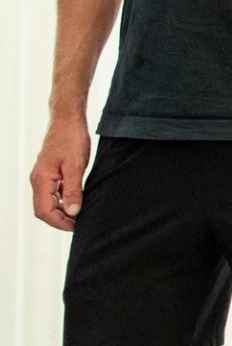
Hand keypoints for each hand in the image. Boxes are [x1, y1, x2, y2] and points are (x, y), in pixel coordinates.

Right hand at [30, 114, 90, 230]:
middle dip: (60, 219)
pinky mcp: (49, 172)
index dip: (59, 222)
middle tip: (80, 223)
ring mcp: (43, 176)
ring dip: (61, 210)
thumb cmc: (72, 139)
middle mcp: (38, 180)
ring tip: (80, 215)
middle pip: (44, 209)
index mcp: (41, 180)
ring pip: (48, 201)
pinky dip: (63, 200)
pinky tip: (76, 200)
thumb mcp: (76, 165)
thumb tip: (73, 212)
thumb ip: (73, 190)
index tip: (76, 226)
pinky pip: (53, 192)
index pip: (44, 211)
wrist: (68, 119)